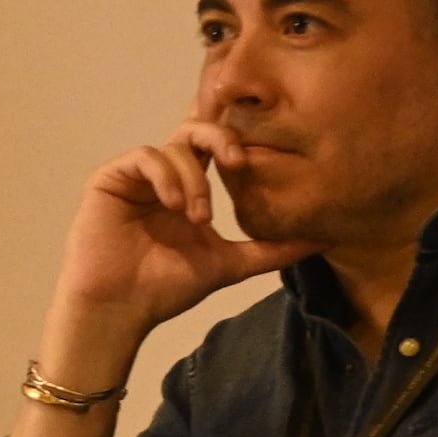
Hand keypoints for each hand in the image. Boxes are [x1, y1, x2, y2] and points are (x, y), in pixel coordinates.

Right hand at [41, 119, 316, 370]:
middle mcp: (164, 175)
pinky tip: (173, 204)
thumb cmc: (166, 287)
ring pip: (174, 145)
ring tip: (198, 217)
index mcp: (189, 186)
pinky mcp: (110, 178)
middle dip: (221, 138)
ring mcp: (136, 175)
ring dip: (194, 179)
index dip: (235, 139)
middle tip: (238, 161)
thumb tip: (326, 239)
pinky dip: (165, 175)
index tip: (255, 160)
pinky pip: (145, 156)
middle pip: (195, 129)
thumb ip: (273, 249)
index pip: (214, 146)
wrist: (120, 307)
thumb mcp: (230, 264)